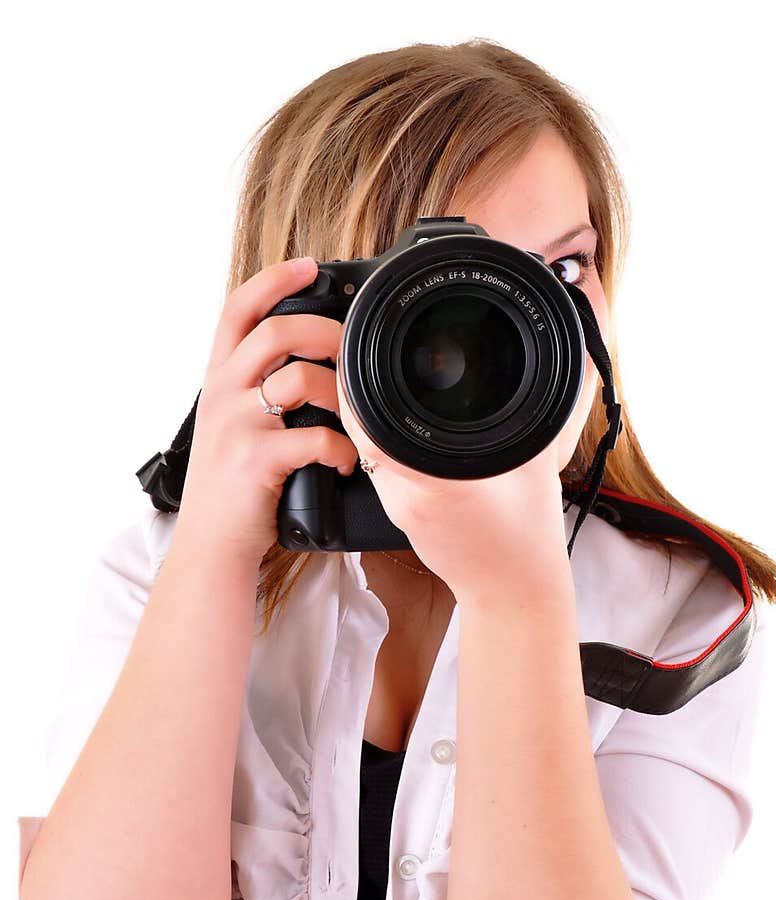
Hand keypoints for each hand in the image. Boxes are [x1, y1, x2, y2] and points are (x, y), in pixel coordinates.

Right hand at [173, 257, 358, 567]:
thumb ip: (256, 393)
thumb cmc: (232, 489)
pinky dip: (341, 449)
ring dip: (339, 393)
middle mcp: (223, 394)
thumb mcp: (232, 428)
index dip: (273, 281)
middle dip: (323, 330)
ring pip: (299, 379)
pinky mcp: (255, 459)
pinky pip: (314, 437)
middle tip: (349, 345)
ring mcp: (237, 425)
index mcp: (219, 381)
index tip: (308, 266)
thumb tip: (308, 369)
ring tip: (354, 417)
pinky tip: (346, 462)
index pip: (238, 310)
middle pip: (276, 332)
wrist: (211, 545)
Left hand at [336, 359, 594, 603]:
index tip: (369, 338)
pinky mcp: (398, 513)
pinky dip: (381, 435)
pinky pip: (376, 462)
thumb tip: (566, 343)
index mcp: (436, 474)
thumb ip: (548, 397)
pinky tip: (399, 418)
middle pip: (357, 421)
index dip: (361, 368)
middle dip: (360, 380)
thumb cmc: (529, 533)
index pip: (372, 409)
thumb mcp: (540, 456)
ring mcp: (396, 505)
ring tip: (381, 374)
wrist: (514, 591)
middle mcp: (406, 489)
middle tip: (372, 347)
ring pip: (361, 441)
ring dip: (367, 407)